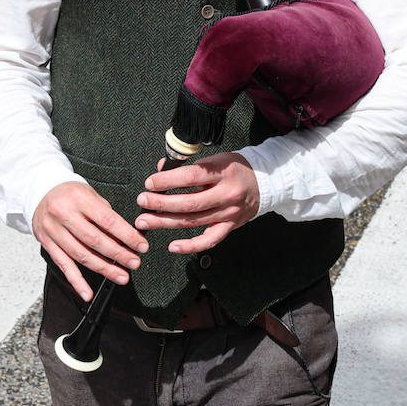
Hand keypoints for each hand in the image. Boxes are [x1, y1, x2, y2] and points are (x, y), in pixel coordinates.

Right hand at [32, 181, 148, 300]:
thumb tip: (126, 237)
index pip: (107, 220)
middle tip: (134, 262)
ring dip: (104, 269)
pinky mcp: (47, 244)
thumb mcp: (90, 194)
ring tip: (121, 276)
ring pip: (81, 255)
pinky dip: (77, 282)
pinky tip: (88, 293)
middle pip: (94, 240)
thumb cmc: (70, 194)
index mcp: (79, 198)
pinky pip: (64, 266)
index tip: (140, 245)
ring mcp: (53, 231)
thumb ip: (106, 214)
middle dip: (118, 254)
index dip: (127, 235)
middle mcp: (64, 214)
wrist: (40, 192)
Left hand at [135, 153, 259, 253]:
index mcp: (223, 172)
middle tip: (143, 201)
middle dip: (162, 203)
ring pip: (194, 221)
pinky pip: (209, 240)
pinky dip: (190, 245)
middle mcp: (227, 194)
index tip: (150, 182)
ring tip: (146, 220)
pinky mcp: (229, 226)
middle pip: (190, 202)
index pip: (191, 177)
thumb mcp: (215, 159)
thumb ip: (189, 166)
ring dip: (166, 222)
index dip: (168, 181)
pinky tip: (173, 246)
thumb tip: (162, 170)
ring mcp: (229, 213)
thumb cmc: (235, 169)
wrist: (263, 183)